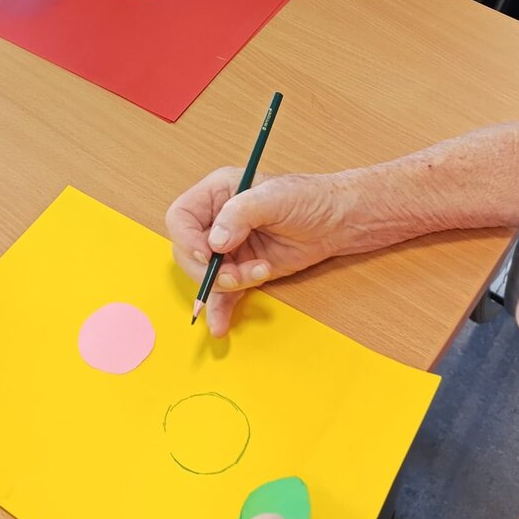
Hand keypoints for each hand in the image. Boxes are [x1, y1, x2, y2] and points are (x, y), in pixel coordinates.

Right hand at [166, 170, 343, 336]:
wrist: (337, 222)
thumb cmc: (308, 197)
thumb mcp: (274, 198)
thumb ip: (241, 214)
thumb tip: (216, 242)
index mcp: (216, 193)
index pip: (181, 217)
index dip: (186, 239)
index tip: (208, 255)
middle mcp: (217, 220)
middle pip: (188, 252)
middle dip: (210, 269)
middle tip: (237, 275)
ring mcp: (229, 248)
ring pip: (206, 276)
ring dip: (225, 286)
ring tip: (258, 274)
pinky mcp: (243, 271)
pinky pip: (223, 294)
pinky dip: (220, 310)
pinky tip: (220, 325)